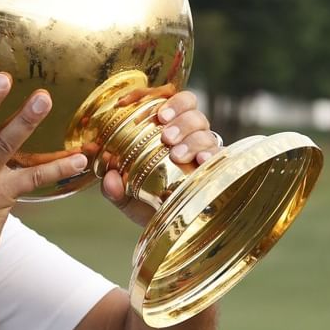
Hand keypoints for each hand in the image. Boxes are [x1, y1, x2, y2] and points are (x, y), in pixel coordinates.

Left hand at [101, 88, 221, 226]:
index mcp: (166, 132)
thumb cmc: (151, 206)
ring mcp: (205, 150)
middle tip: (165, 136)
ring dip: (191, 138)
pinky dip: (211, 155)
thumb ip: (114, 189)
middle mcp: (188, 136)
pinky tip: (202, 162)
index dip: (160, 98)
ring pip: (205, 130)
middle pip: (192, 110)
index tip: (146, 108)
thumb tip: (109, 178)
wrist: (173, 231)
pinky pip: (220, 155)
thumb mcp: (127, 198)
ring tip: (177, 154)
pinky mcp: (219, 168)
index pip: (169, 101)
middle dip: (179, 118)